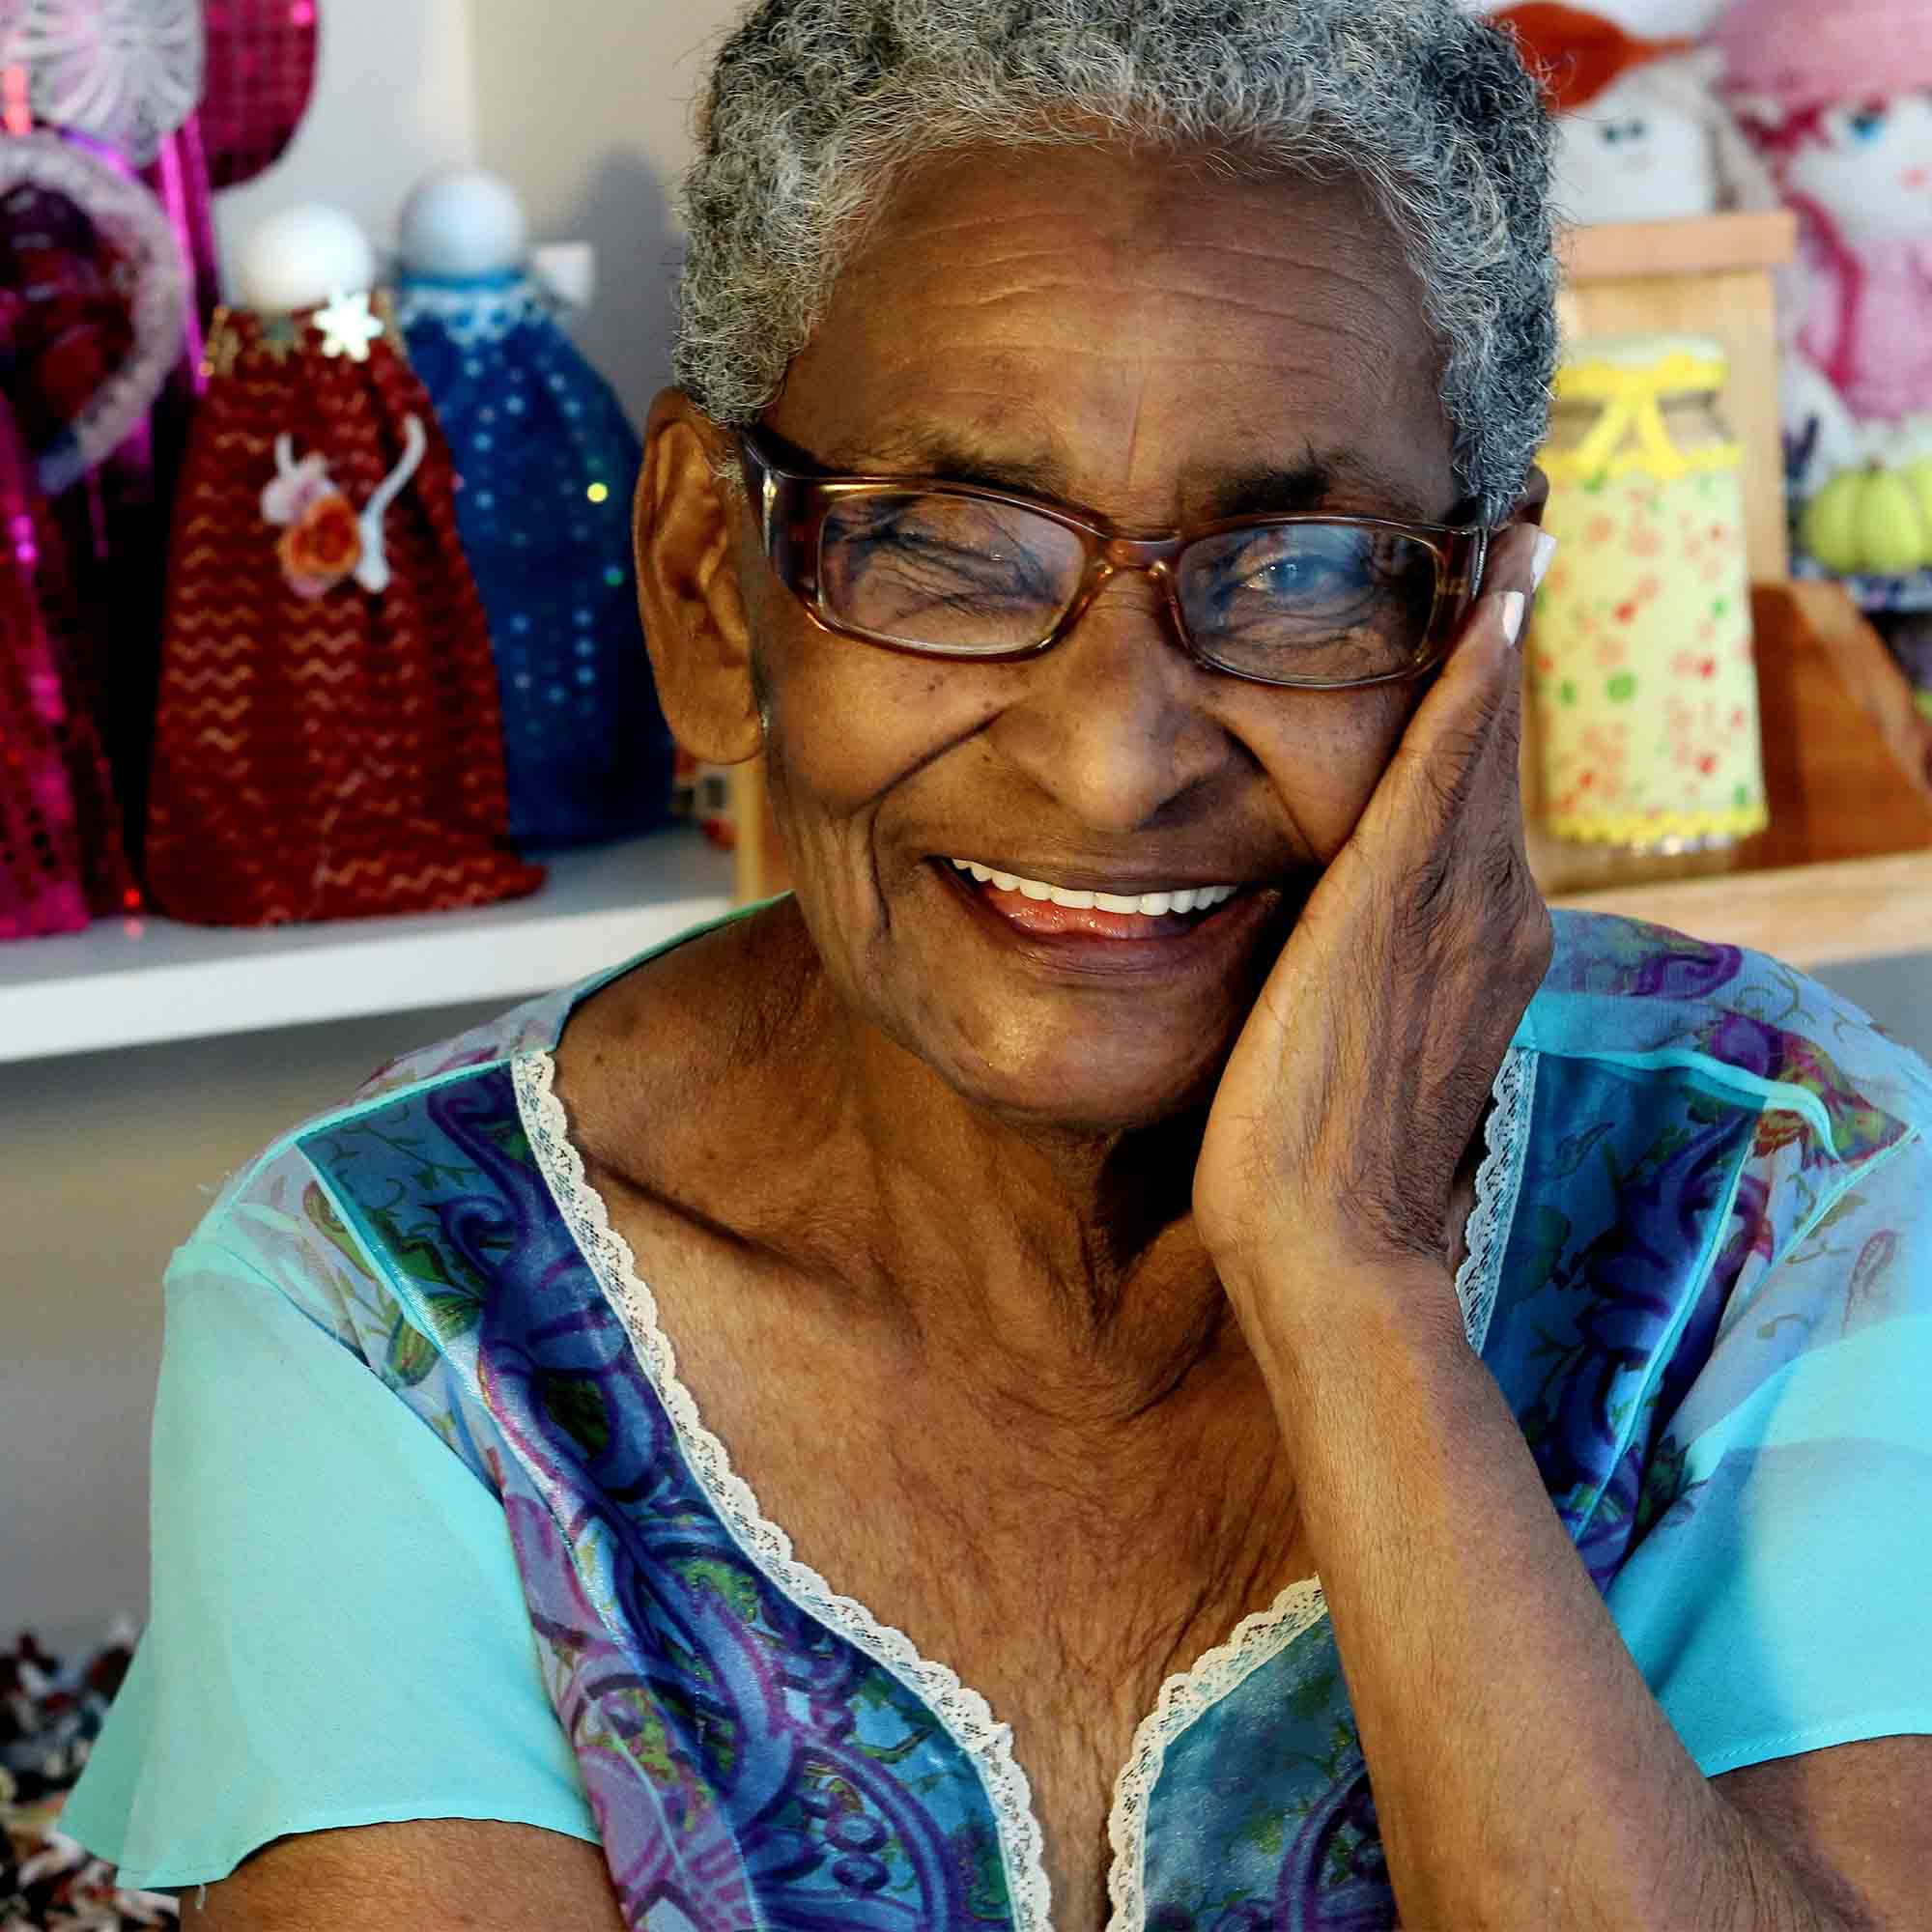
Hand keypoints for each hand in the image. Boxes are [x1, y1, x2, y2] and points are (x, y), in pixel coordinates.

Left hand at [1193, 523, 1553, 1324]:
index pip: (1483, 798)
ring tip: (1514, 535)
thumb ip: (1365, 963)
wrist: (1323, 1244)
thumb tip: (1327, 926)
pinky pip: (1442, 770)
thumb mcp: (1355, 1036)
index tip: (1494, 619)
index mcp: (1483, 942)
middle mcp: (1495, 911)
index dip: (1489, 704)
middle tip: (1518, 535)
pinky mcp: (1396, 907)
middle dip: (1503, 644)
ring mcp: (1459, 908)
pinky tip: (1485, 603)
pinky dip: (1467, 684)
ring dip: (1496, 633)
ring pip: (1479, 744)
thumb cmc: (1313, 1162)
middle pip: (1494, 754)